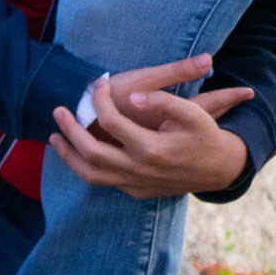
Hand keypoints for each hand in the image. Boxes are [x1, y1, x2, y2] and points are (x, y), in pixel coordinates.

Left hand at [50, 54, 253, 197]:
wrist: (220, 169)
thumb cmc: (206, 135)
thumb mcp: (193, 112)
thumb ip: (163, 101)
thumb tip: (131, 98)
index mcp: (152, 148)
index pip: (112, 121)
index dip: (99, 99)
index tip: (96, 83)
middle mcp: (139, 170)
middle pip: (91, 152)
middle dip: (70, 130)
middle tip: (58, 110)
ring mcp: (136, 184)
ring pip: (91, 174)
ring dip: (69, 156)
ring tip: (55, 137)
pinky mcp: (136, 191)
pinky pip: (103, 182)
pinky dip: (85, 167)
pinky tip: (79, 153)